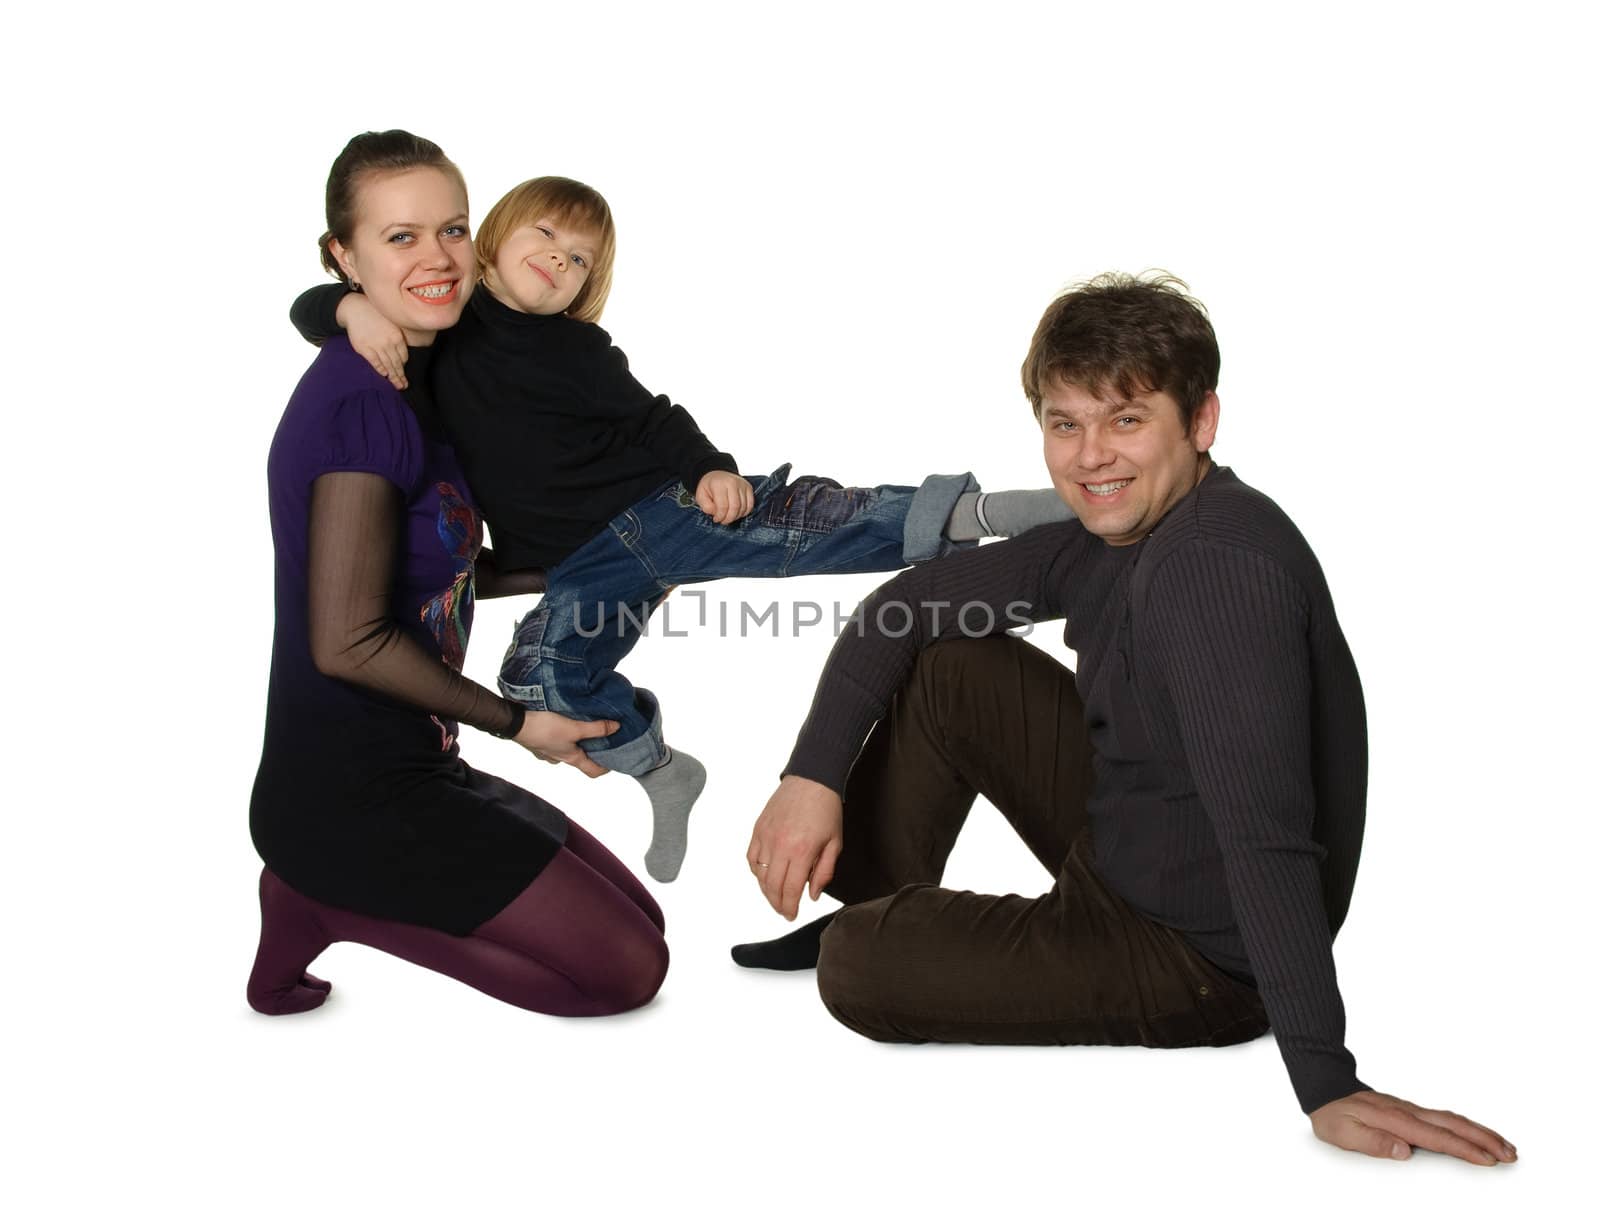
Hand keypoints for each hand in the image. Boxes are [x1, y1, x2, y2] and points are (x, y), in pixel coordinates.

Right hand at [338, 293, 408, 389]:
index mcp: (397, 336)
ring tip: (398, 385)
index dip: (404, 365)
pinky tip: (384, 375)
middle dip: (401, 376)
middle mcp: (388, 342)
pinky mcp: (364, 348)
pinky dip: (380, 369)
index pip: (404, 356)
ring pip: (387, 365)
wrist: (356, 308)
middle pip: (397, 363)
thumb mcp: (391, 323)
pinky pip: (375, 362)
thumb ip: (397, 337)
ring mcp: (376, 346)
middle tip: (404, 385)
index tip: (404, 373)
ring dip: (393, 377)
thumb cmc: (374, 315)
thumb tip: (402, 353)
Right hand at [512, 711, 619, 778]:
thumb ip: (596, 728)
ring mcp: (546, 752)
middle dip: (591, 750)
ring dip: (574, 741)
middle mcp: (558, 758)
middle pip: (579, 759)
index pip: (592, 771)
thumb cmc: (543, 728)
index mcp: (571, 759)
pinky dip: (560, 735)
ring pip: (565, 749)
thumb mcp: (574, 728)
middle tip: (602, 736)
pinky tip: (561, 722)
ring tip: (582, 726)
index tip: (615, 760)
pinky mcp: (537, 741)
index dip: (605, 768)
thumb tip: (616, 727)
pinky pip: (553, 741)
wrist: (513, 722)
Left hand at [695, 470, 754, 524]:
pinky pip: (750, 505)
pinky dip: (744, 512)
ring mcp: (742, 484)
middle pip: (735, 507)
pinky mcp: (749, 487)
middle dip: (729, 518)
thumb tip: (716, 513)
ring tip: (729, 516)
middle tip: (723, 521)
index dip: (720, 516)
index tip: (716, 519)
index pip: (723, 506)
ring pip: (743, 507)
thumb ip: (706, 506)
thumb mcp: (700, 495)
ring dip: (736, 516)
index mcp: (719, 484)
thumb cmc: (709, 486)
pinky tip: (737, 513)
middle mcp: (733, 482)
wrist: (717, 475)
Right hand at [746, 775, 843, 918]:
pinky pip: (751, 857)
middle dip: (777, 904)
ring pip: (759, 874)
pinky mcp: (759, 828)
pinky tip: (763, 876)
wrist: (812, 779)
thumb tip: (811, 895)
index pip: (790, 890)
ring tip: (775, 896)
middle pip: (772, 887)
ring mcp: (766, 837)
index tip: (791, 915)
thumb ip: (824, 872)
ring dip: (765, 890)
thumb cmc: (827, 810)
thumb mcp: (835, 843)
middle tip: (783, 911)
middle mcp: (781, 846)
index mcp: (802, 852)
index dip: (790, 907)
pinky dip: (755, 870)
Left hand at [1310, 1089, 1516, 1165]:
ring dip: (1481, 1132)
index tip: (1488, 1160)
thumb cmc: (1334, 1115)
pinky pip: (1445, 1119)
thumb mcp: (1344, 1133)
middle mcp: (1409, 1112)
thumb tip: (1404, 1151)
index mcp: (1396, 1120)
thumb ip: (1373, 1142)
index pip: (1437, 1137)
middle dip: (1485, 1139)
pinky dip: (1466, 1126)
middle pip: (1454, 1124)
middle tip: (1512, 1155)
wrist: (1326, 1089)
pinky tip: (1476, 1134)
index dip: (1464, 1149)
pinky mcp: (1412, 1111)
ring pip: (1453, 1119)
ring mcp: (1412, 1110)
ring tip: (1506, 1147)